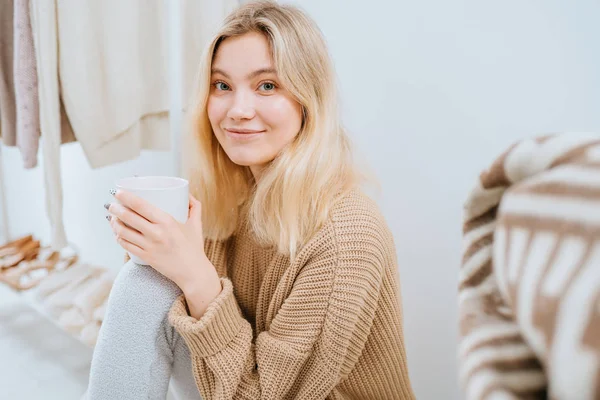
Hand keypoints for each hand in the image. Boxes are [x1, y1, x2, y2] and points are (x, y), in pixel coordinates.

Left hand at [106, 190, 221, 310]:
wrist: (193, 273)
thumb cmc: (194, 248)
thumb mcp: (197, 224)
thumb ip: (194, 207)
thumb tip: (187, 194)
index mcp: (168, 221)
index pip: (141, 205)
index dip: (126, 197)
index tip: (118, 192)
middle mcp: (156, 233)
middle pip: (128, 217)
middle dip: (115, 208)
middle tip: (111, 204)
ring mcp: (149, 246)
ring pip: (123, 231)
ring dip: (114, 223)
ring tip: (112, 218)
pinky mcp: (145, 257)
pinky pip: (126, 245)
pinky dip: (119, 237)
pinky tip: (117, 233)